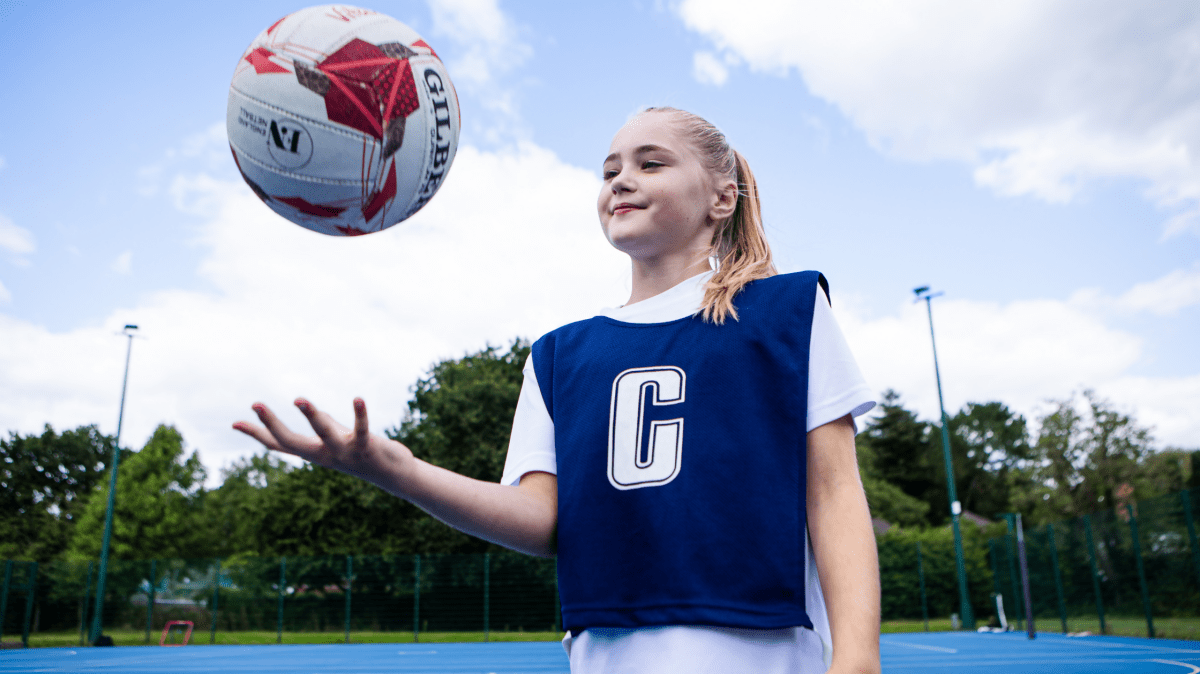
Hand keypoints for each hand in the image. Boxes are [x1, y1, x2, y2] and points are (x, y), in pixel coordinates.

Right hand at [233, 397, 413, 491]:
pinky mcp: (366, 448)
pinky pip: (361, 429)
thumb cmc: (363, 454)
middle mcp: (325, 455)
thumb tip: (308, 411)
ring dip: (311, 417)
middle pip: (291, 442)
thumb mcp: (338, 440)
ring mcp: (344, 453)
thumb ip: (324, 427)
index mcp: (315, 452)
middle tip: (255, 403)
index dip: (258, 434)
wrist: (395, 475)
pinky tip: (357, 398)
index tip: (235, 422)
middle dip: (272, 424)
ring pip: (323, 434)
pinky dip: (359, 414)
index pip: (280, 444)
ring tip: (299, 399)